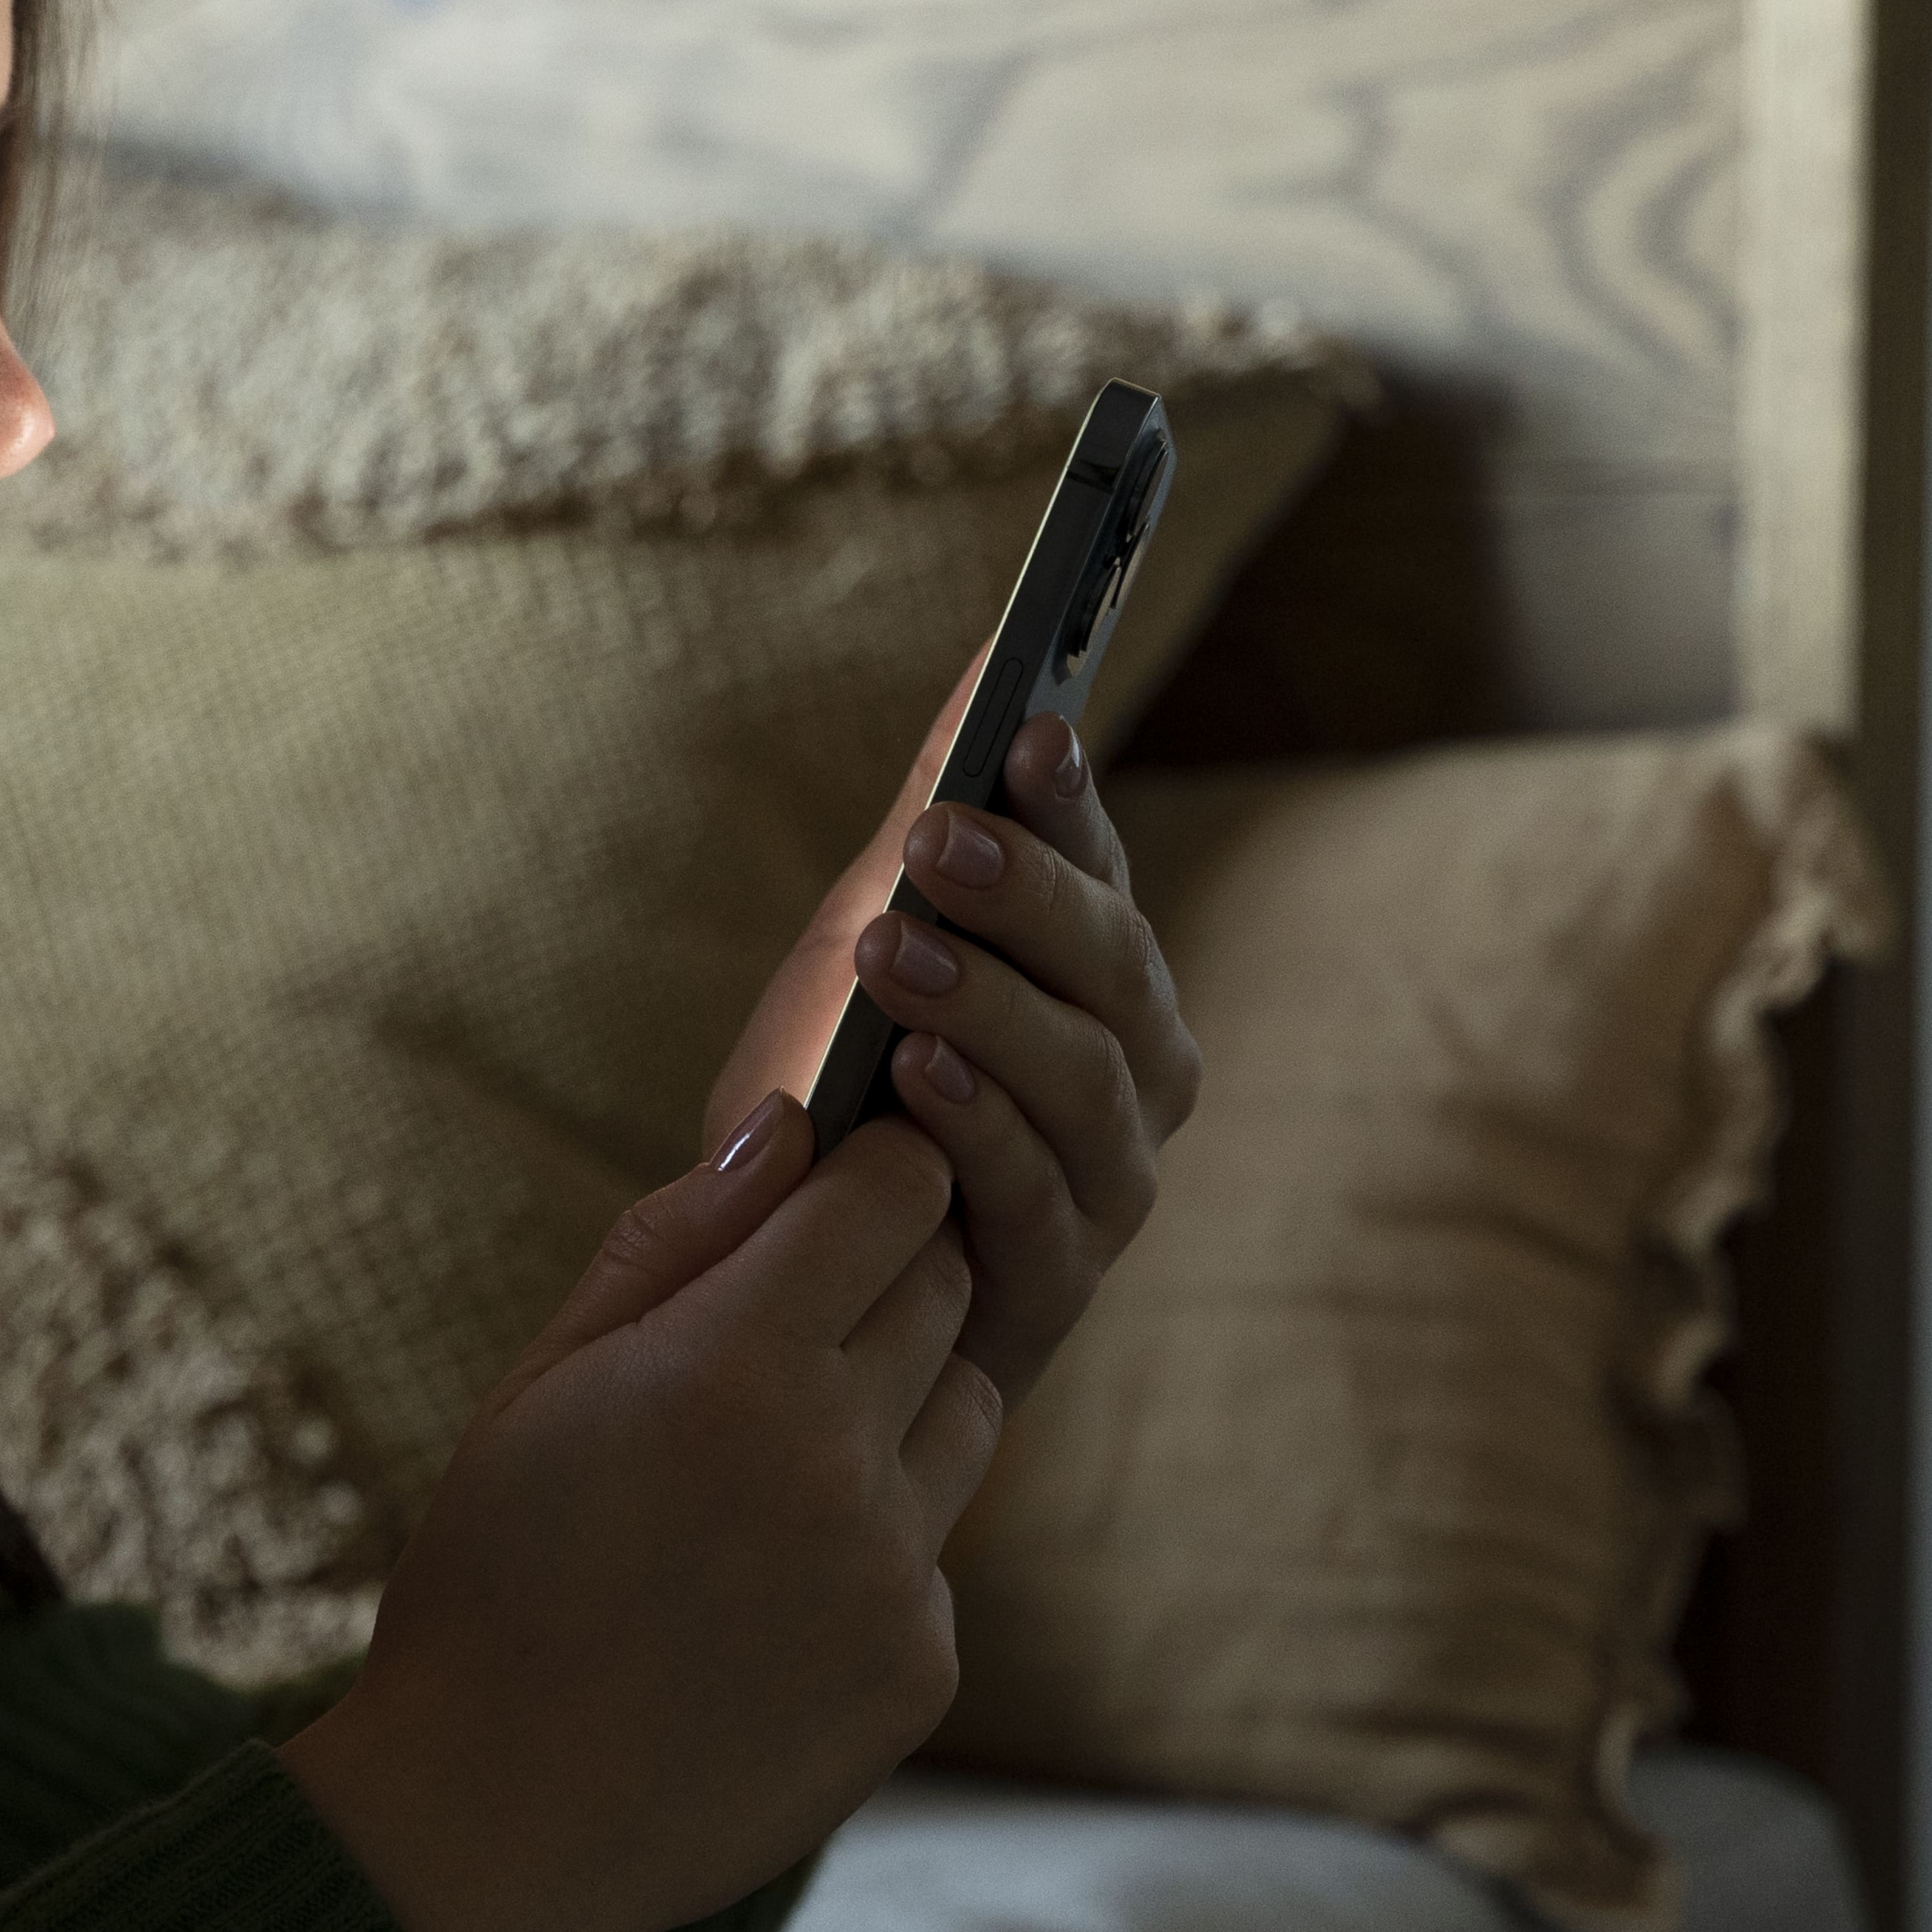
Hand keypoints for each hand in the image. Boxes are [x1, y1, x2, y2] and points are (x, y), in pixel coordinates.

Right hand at [278, 1095, 993, 1931]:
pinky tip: (767, 1597)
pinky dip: (878, 1548)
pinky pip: (936, 1551)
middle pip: (945, 1288)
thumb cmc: (497, 1578)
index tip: (853, 1175)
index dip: (877, 1169)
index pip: (892, 1194)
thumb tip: (790, 1126)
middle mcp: (839, 1462)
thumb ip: (675, 1241)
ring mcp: (894, 1575)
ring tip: (773, 1464)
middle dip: (889, 1275)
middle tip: (798, 1317)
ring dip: (899, 1405)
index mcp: (734, 1367)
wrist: (497, 1821)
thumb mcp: (547, 1384)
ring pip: (967, 1411)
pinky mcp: (923, 1669)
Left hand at [706, 675, 1199, 1413]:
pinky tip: (916, 1079)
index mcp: (1101, 975)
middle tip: (935, 836)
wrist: (796, 1280)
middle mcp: (1135, 1069)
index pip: (1103, 872)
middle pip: (1113, 966)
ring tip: (898, 955)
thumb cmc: (850, 1092)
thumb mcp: (871, 931)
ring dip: (993, 1008)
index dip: (1072, 804)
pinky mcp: (1059, 1277)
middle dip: (1026, 896)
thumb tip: (995, 651)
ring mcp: (1110, 1178)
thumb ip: (937, 804)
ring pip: (1085, 1077)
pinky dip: (980, 1130)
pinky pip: (1036, 1194)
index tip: (1031, 733)